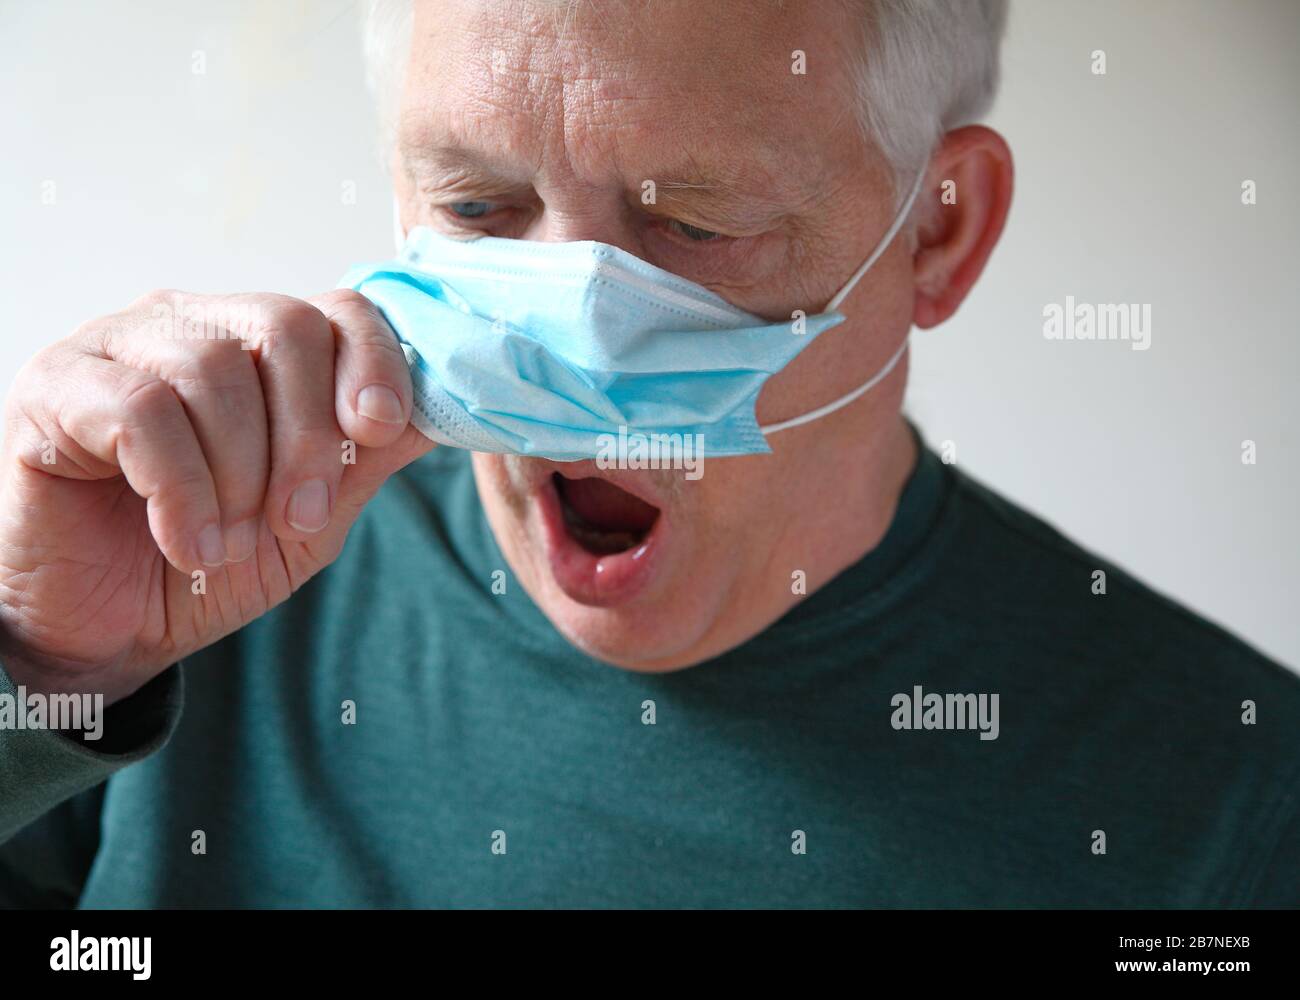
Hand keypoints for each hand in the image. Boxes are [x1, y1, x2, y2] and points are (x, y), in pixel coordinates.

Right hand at [0, 289, 433, 703]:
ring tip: (228, 544)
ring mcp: (119, 344)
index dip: (374, 363)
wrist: (107, 630)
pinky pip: (141, 410)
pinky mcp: (57, 385)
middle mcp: (193, 326)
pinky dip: (180, 488)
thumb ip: (361, 459)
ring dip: (239, 475)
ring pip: (213, 370)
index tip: (379, 432)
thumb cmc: (209, 563)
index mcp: (260, 348)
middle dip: (309, 434)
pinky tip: (187, 543)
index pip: (337, 310)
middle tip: (300, 518)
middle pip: (284, 327)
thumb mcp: (309, 519)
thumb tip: (435, 413)